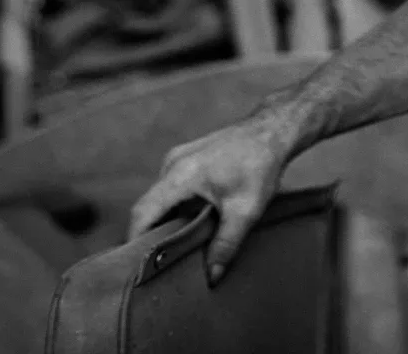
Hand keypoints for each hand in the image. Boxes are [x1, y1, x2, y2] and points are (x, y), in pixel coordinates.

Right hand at [127, 110, 300, 284]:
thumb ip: (226, 245)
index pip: (143, 213)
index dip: (135, 240)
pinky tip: (189, 224)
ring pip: (160, 197)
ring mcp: (178, 158)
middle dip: (150, 235)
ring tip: (173, 249)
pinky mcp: (187, 158)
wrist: (271, 131)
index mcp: (179, 175)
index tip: (136, 266)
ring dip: (165, 221)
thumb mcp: (245, 211)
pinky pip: (171, 188)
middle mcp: (172, 164)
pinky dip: (175, 208)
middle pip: (148, 207)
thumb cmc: (259, 165)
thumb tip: (212, 277)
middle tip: (157, 265)